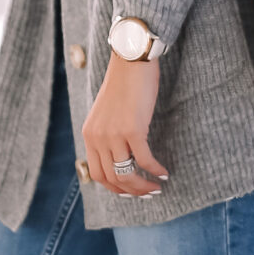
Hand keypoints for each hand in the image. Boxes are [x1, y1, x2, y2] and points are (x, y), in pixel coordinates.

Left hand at [83, 55, 168, 197]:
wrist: (130, 61)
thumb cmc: (124, 84)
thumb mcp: (107, 113)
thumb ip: (108, 133)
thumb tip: (121, 155)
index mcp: (89, 135)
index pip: (97, 173)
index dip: (114, 188)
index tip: (130, 192)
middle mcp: (98, 137)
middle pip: (112, 178)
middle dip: (131, 191)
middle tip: (147, 193)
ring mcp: (114, 134)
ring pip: (127, 173)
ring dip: (143, 185)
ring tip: (156, 187)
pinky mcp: (132, 129)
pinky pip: (144, 159)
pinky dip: (155, 169)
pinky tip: (163, 172)